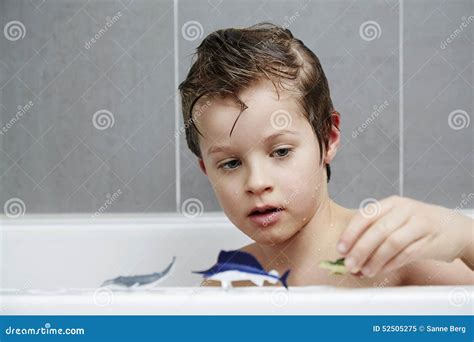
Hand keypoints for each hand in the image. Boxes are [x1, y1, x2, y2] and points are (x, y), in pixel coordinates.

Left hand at [336, 196, 470, 277]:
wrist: (455, 229)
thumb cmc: (417, 225)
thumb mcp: (396, 219)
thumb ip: (373, 232)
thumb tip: (348, 253)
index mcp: (392, 203)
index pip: (366, 215)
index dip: (351, 233)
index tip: (340, 249)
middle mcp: (405, 210)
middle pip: (378, 230)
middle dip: (360, 249)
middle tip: (349, 264)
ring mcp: (420, 224)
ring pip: (392, 242)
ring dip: (375, 260)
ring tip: (364, 271)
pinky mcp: (430, 241)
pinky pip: (406, 254)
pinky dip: (390, 264)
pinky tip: (380, 270)